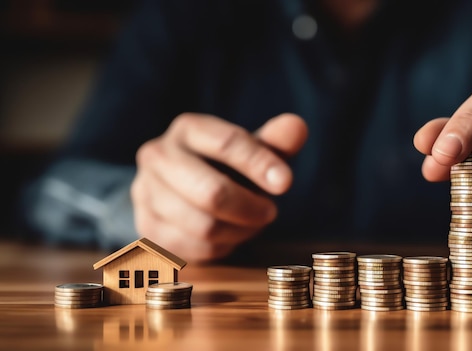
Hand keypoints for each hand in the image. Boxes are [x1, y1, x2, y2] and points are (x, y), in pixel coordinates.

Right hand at [131, 113, 307, 261]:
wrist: (179, 190)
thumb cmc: (225, 166)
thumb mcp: (251, 151)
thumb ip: (274, 142)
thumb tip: (297, 127)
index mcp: (188, 129)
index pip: (226, 143)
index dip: (259, 163)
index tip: (286, 183)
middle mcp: (157, 155)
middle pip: (211, 192)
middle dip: (250, 207)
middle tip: (271, 212)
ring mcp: (145, 192)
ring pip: (204, 225)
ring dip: (239, 230)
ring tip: (251, 222)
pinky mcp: (146, 227)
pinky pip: (194, 248)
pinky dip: (221, 246)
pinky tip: (229, 235)